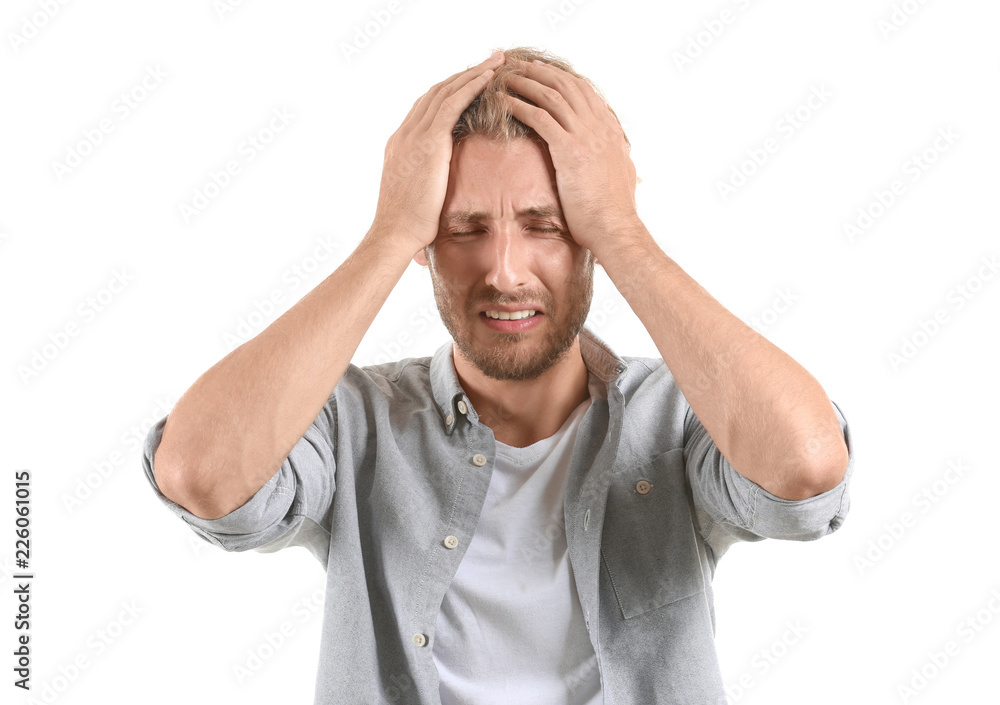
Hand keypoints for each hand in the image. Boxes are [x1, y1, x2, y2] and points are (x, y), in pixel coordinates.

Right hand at [370, 51, 505, 253]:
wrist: (395, 234)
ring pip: (446, 91)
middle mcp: (405, 133)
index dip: (450, 91)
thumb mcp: (417, 196)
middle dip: (464, 75)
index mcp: (401, 144)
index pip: (427, 107)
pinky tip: (489, 77)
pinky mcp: (428, 142)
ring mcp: (414, 135)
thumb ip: (428, 182)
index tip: (471, 82)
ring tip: (497, 61)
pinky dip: (471, 86)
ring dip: (473, 73)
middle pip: (436, 92)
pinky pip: (452, 104)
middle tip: (490, 61)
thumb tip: (442, 190)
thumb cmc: (409, 227)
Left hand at [499, 61, 640, 254]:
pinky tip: (502, 102)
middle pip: (566, 85)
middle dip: (539, 71)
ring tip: (504, 77)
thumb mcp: (621, 175)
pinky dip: (519, 106)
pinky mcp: (570, 150)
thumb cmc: (614, 211)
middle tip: (518, 65)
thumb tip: (618, 156)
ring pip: (551, 96)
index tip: (542, 70)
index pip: (583, 91)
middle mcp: (599, 127)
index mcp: (610, 131)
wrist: (615, 228)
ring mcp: (585, 136)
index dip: (560, 77)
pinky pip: (540, 118)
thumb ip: (616, 159)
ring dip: (525, 83)